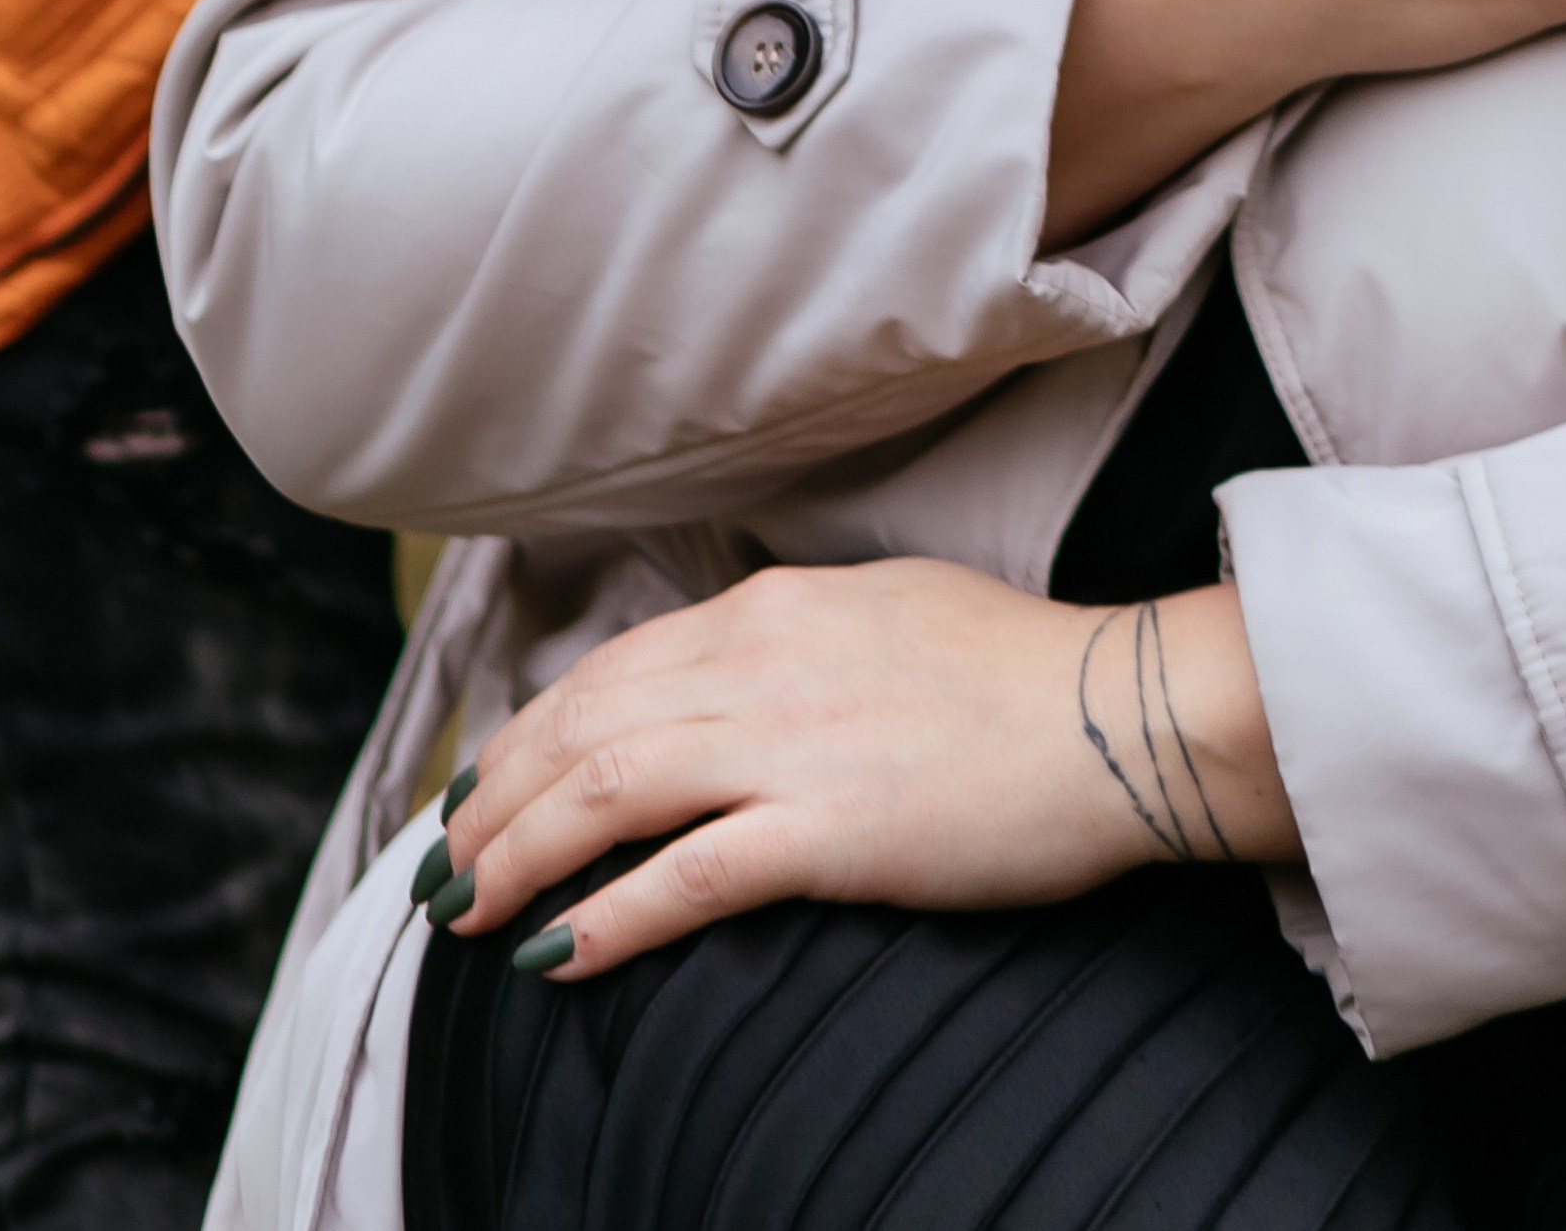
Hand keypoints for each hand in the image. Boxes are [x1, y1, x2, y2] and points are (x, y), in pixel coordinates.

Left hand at [418, 565, 1288, 981]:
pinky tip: (556, 955)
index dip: (528, 733)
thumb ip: (797, 640)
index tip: (483, 786)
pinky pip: (687, 873)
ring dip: (520, 854)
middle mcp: (764, 659)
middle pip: (586, 725)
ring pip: (609, 789)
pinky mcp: (832, 828)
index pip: (613, 668)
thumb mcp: (885, 614)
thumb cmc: (1017, 673)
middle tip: (444, 864)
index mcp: (774, 609)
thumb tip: (730, 668)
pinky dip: (607, 915)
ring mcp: (794, 741)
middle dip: (495, 800)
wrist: (1121, 714)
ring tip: (467, 911)